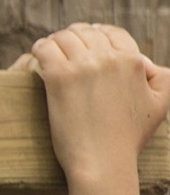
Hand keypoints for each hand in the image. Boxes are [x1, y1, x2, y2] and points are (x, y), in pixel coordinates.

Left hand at [30, 23, 169, 185]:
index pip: (113, 34)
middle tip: (64, 42)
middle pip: (86, 33)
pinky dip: (40, 47)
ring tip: (49, 48)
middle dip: (74, 36)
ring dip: (55, 40)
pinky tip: (37, 53)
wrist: (103, 161)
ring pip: (64, 37)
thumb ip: (162, 79)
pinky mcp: (59, 77)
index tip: (87, 37)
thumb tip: (147, 64)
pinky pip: (45, 49)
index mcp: (133, 62)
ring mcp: (83, 66)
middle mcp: (109, 59)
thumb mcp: (160, 105)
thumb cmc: (129, 138)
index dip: (98, 33)